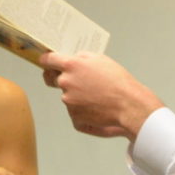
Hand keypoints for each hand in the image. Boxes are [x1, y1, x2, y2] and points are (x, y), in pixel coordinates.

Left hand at [40, 51, 162, 139]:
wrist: (129, 105)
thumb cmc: (118, 81)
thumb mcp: (100, 59)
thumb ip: (81, 58)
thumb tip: (72, 60)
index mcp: (71, 66)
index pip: (48, 60)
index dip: (46, 60)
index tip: (45, 61)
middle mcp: (65, 83)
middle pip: (53, 79)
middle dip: (59, 78)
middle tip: (73, 80)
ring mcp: (68, 101)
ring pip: (66, 96)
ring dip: (76, 95)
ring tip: (97, 95)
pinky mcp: (74, 116)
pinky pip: (74, 110)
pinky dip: (83, 109)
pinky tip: (97, 107)